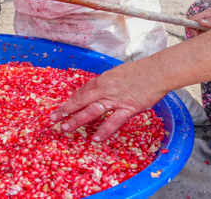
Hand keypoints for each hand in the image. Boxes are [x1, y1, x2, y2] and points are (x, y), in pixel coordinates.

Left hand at [49, 58, 167, 141]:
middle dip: (66, 110)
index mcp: (103, 80)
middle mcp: (106, 89)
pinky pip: (114, 121)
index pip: (82, 91)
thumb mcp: (119, 74)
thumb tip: (100, 90)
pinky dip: (104, 130)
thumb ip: (108, 83)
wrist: (157, 71)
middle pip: (81, 100)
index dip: (71, 100)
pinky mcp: (128, 108)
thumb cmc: (141, 72)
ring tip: (66, 129)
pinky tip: (96, 139)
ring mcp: (116, 99)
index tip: (61, 108)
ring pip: (92, 111)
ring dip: (78, 120)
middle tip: (53, 120)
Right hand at [186, 7, 210, 37]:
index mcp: (210, 14)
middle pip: (195, 26)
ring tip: (208, 40)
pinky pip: (206, 38)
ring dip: (200, 37)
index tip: (191, 31)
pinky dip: (206, 40)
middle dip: (194, 32)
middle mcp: (208, 21)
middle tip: (199, 37)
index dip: (191, 23)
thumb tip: (200, 21)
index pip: (195, 17)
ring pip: (200, 33)